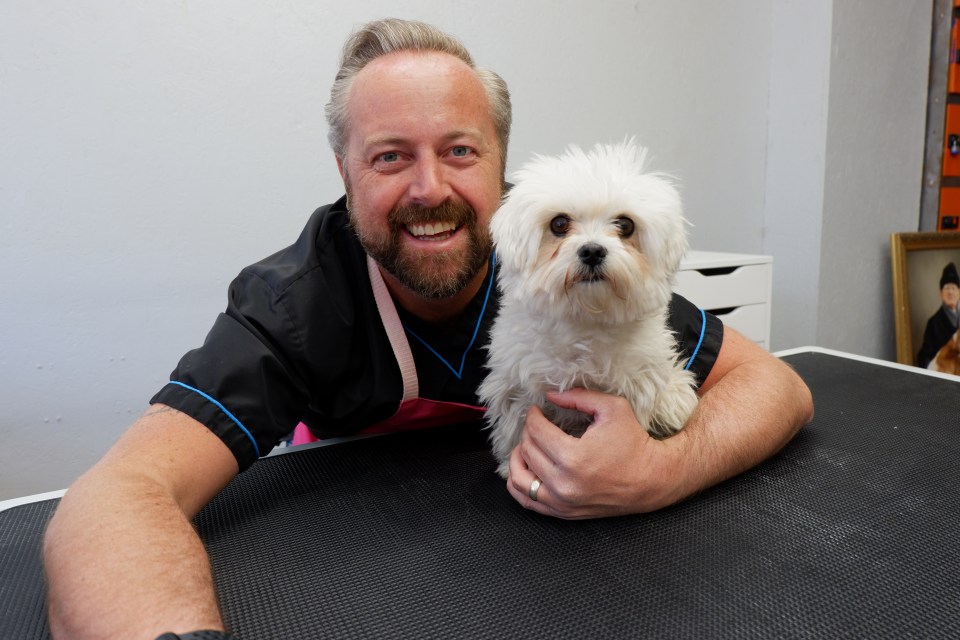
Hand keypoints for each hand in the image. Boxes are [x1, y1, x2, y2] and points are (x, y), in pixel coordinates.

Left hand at [505, 388, 687, 518]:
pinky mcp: (564, 512)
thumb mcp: (612, 408)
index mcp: (574, 457)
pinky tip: (525, 468)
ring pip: (519, 478)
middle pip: (527, 450)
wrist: (652, 479)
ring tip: (526, 445)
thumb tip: (550, 396)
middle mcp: (564, 483)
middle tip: (537, 424)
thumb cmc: (634, 442)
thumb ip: (579, 398)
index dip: (533, 416)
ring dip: (517, 457)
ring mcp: (562, 502)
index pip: (536, 431)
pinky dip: (519, 484)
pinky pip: (527, 501)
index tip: (537, 410)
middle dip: (528, 432)